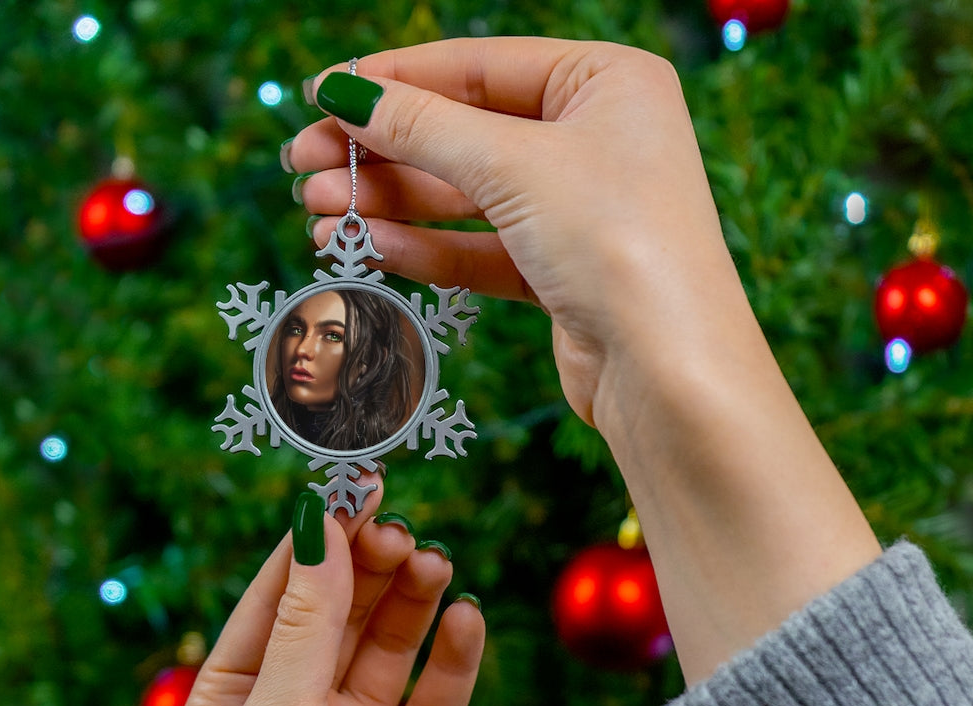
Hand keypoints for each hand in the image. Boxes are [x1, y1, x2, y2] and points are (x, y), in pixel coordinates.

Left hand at [182, 491, 484, 705]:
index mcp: (238, 694)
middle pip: (342, 611)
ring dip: (414, 601)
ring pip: (391, 645)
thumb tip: (319, 523)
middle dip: (371, 567)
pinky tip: (468, 620)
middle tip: (403, 533)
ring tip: (437, 565)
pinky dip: (455, 657)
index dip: (318, 539)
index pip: (280, 593)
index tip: (356, 487)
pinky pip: (437, 697)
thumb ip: (306, 622)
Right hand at [287, 38, 740, 427]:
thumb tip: (344, 93)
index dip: (394, 80)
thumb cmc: (616, 242)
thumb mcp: (513, 165)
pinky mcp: (562, 274)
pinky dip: (428, 249)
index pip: (478, 66)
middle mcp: (596, 141)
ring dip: (392, 205)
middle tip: (303, 167)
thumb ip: (423, 127)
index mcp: (606, 82)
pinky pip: (482, 250)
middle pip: (465, 134)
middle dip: (382, 153)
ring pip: (467, 198)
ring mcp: (579, 211)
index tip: (320, 95)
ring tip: (319, 215)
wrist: (668, 372)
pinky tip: (371, 249)